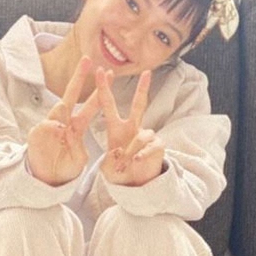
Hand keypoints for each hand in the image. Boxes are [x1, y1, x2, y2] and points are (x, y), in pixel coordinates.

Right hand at [26, 56, 101, 185]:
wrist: (45, 179)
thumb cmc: (64, 167)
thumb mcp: (79, 159)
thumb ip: (80, 148)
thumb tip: (75, 138)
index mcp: (77, 126)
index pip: (90, 105)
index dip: (100, 92)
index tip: (110, 75)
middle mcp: (64, 121)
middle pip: (71, 95)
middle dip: (79, 77)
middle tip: (87, 60)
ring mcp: (50, 125)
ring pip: (58, 109)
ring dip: (64, 106)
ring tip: (69, 107)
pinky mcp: (37, 133)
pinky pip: (47, 126)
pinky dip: (53, 127)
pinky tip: (58, 130)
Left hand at [95, 68, 165, 186]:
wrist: (135, 186)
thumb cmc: (118, 172)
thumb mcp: (104, 165)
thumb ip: (98, 153)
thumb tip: (107, 150)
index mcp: (116, 128)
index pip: (108, 105)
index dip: (104, 88)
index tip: (100, 70)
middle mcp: (133, 129)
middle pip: (139, 105)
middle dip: (143, 89)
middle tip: (147, 72)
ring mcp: (147, 136)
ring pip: (140, 136)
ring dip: (130, 151)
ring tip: (124, 165)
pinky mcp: (158, 145)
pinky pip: (150, 146)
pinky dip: (141, 154)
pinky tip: (136, 161)